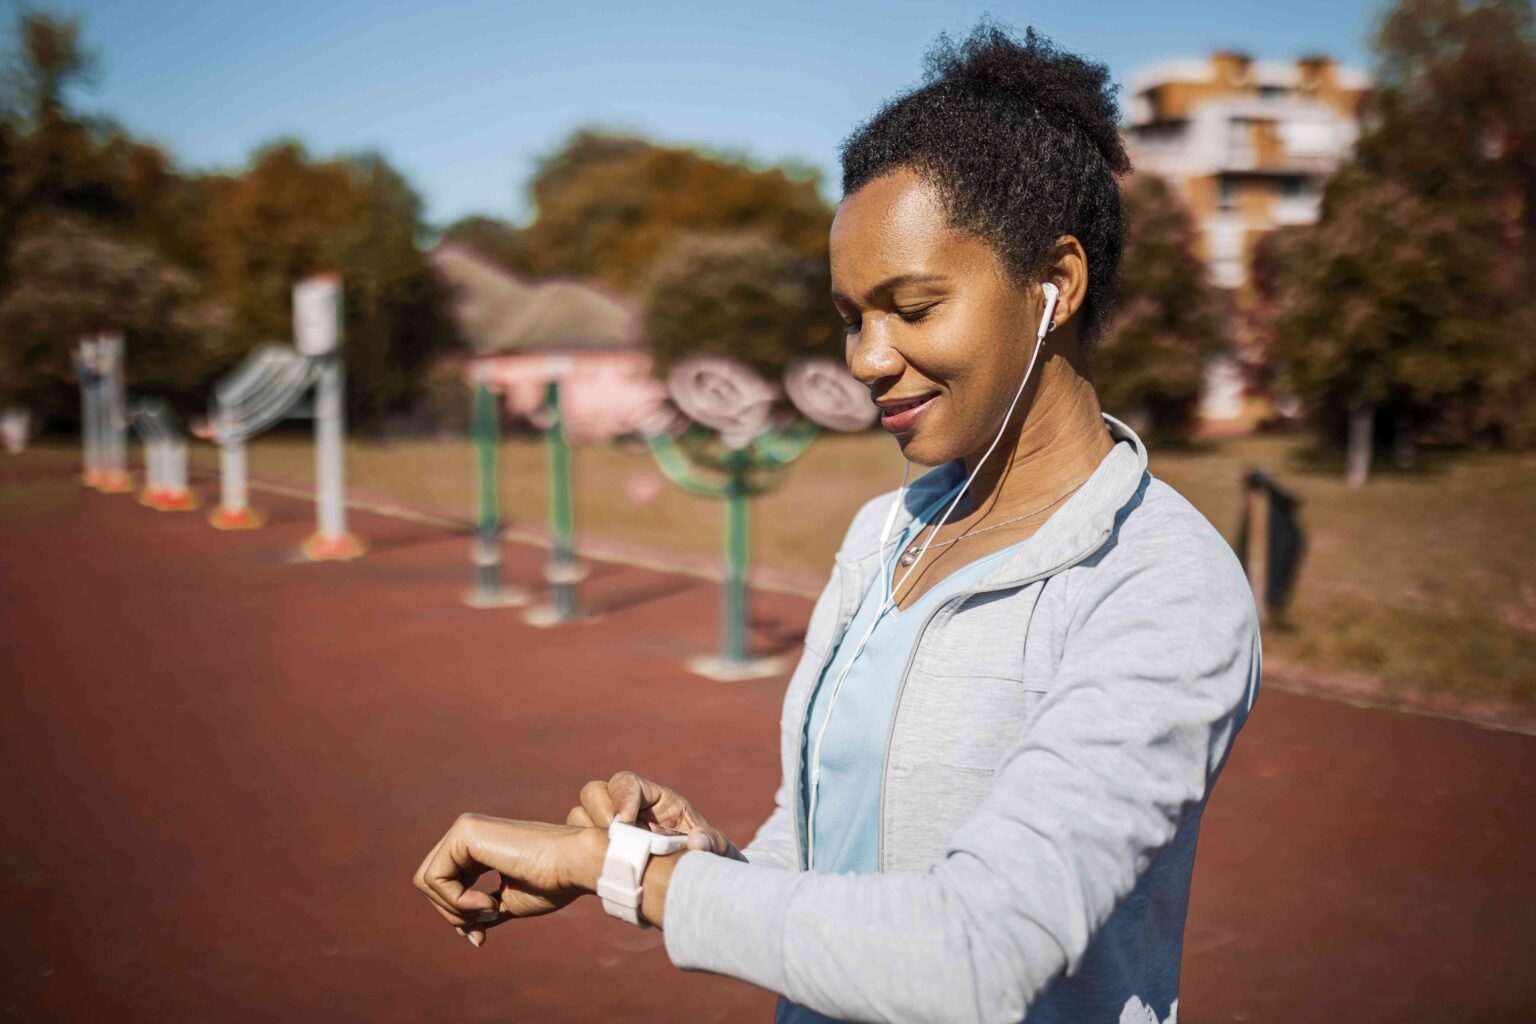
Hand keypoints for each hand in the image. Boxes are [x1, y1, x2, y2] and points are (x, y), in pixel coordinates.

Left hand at [412, 814, 604, 948]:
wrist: (573, 866)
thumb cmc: (551, 883)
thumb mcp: (508, 902)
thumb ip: (482, 911)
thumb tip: (468, 933)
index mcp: (478, 846)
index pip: (444, 885)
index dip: (457, 915)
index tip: (483, 931)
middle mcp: (467, 833)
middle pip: (429, 883)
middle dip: (452, 913)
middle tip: (484, 922)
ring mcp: (464, 829)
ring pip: (427, 881)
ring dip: (455, 909)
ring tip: (489, 909)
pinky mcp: (464, 832)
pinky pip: (434, 877)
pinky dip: (455, 901)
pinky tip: (487, 902)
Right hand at [567, 770, 731, 855]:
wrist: (697, 883)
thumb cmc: (708, 857)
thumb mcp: (718, 849)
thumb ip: (712, 842)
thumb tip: (696, 843)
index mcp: (655, 799)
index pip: (627, 783)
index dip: (621, 798)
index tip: (622, 824)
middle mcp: (628, 809)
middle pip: (594, 792)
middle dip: (600, 815)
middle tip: (614, 842)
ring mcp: (610, 829)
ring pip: (579, 815)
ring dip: (588, 834)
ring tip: (609, 857)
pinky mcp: (599, 851)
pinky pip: (575, 841)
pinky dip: (581, 852)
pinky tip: (602, 869)